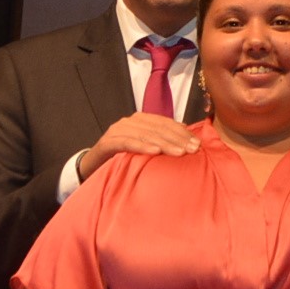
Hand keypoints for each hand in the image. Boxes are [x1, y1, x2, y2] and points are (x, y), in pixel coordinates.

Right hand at [80, 113, 202, 176]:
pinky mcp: (107, 142)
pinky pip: (126, 142)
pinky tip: (154, 152)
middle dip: (177, 138)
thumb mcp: (144, 149)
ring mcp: (117, 130)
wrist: (92, 167)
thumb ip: (161, 141)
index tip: (197, 144)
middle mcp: (129, 122)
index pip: (165, 123)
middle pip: (157, 128)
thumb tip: (187, 139)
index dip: (181, 132)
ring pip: (145, 134)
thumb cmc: (122, 158)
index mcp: (141, 120)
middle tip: (193, 150)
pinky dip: (141, 146)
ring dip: (164, 143)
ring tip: (179, 152)